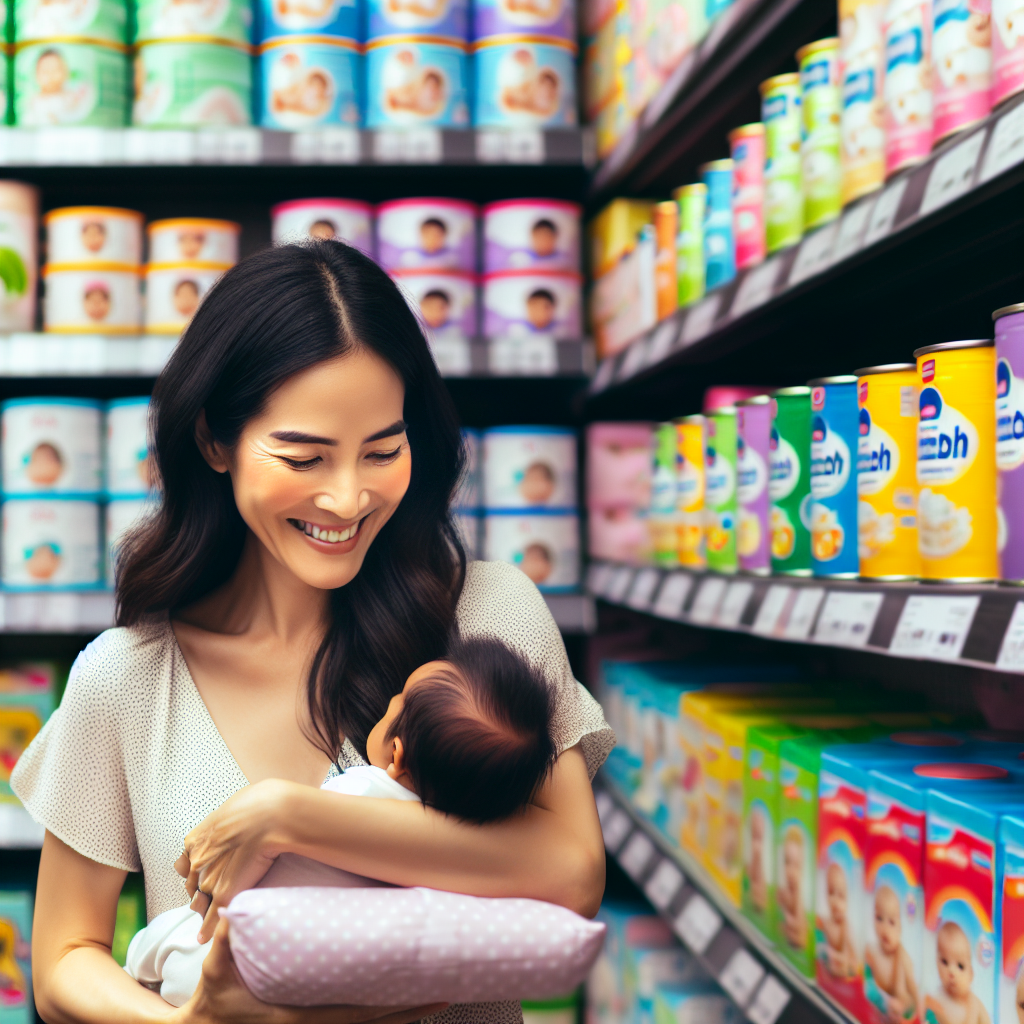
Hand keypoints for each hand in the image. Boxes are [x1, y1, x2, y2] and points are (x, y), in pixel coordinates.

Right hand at [172, 918, 446, 1023]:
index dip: (394, 1008)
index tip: (426, 996)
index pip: (357, 1015)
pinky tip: (394, 1004)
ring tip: (433, 996)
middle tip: (446, 994)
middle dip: (412, 1012)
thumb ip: (226, 942)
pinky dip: (377, 1015)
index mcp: (298, 1019)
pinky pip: (352, 1022)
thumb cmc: (210, 1001)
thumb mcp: (215, 970)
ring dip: (400, 1014)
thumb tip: (233, 909)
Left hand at [175, 779, 294, 942]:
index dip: (195, 872)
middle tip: (209, 895)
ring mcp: (209, 880)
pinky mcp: (225, 894)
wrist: (269, 815)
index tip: (202, 875)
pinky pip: (211, 917)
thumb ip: (222, 823)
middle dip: (198, 891)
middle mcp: (196, 863)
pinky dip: (206, 930)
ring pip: (199, 902)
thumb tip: (231, 821)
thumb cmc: (256, 805)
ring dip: (203, 909)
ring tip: (208, 916)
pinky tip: (203, 939)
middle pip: (191, 886)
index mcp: (195, 841)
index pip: (185, 866)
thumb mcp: (229, 808)